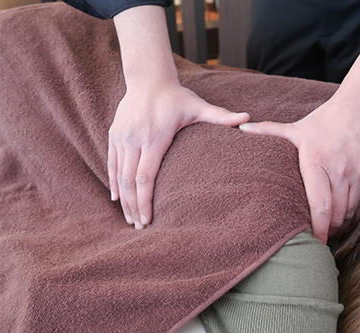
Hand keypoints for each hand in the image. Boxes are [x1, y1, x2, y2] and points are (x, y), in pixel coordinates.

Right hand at [109, 80, 248, 228]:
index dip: (145, 201)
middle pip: (130, 182)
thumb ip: (221, 115)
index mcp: (154, 138)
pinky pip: (112, 163)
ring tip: (130, 219)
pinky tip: (117, 198)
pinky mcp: (114, 135)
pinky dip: (114, 182)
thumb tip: (248, 118)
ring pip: (119, 175)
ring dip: (123, 199)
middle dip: (133, 207)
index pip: (146, 177)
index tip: (148, 219)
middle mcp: (134, 139)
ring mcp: (121, 137)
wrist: (147, 78)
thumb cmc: (176, 96)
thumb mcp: (198, 106)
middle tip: (139, 227)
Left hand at [241, 42, 359, 243]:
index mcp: (317, 161)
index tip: (314, 242)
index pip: (320, 206)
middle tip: (321, 238)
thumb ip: (268, 131)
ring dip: (343, 224)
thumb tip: (239, 129)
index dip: (317, 230)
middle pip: (336, 214)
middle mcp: (340, 170)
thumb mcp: (297, 127)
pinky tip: (349, 216)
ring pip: (352, 211)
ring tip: (333, 229)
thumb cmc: (326, 119)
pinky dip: (358, 214)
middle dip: (329, 230)